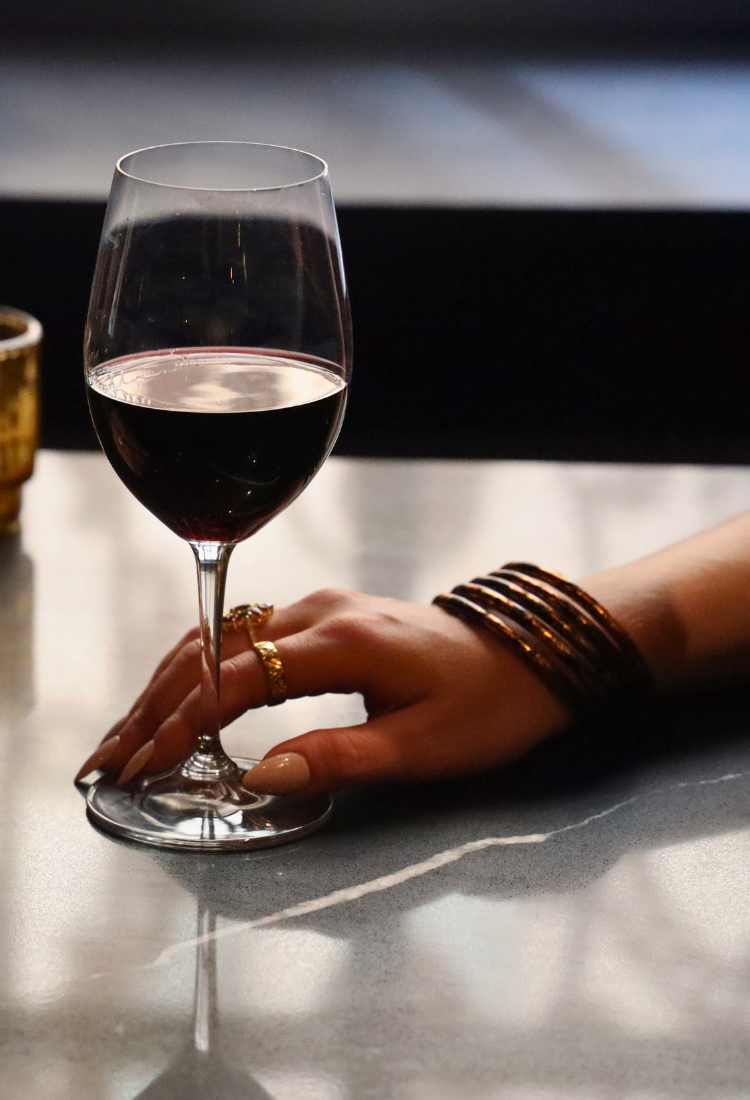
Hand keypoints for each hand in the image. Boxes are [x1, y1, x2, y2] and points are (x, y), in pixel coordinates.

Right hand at [75, 588, 569, 793]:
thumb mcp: (424, 746)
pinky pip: (243, 640)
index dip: (185, 720)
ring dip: (168, 687)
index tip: (146, 762)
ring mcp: (320, 608)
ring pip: (219, 640)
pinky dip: (200, 672)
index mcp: (344, 640)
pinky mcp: (324, 619)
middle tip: (109, 758)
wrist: (531, 656)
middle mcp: (321, 611)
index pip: (238, 676)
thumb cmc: (490, 704)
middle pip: (212, 650)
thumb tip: (260, 775)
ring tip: (127, 735)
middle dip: (155, 705)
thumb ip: (340, 758)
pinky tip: (178, 703)